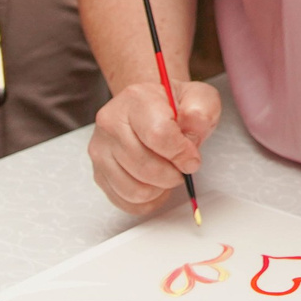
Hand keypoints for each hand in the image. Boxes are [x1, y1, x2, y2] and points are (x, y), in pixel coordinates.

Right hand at [88, 76, 220, 213]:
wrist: (150, 109)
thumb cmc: (173, 106)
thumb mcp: (198, 98)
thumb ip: (201, 111)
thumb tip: (193, 128)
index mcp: (135, 99)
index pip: (158, 135)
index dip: (181, 153)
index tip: (192, 157)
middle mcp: (110, 123)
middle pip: (146, 168)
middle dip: (173, 174)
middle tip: (181, 166)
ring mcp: (101, 150)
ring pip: (135, 191)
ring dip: (160, 188)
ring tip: (167, 172)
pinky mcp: (99, 173)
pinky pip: (127, 202)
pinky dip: (148, 201)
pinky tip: (156, 184)